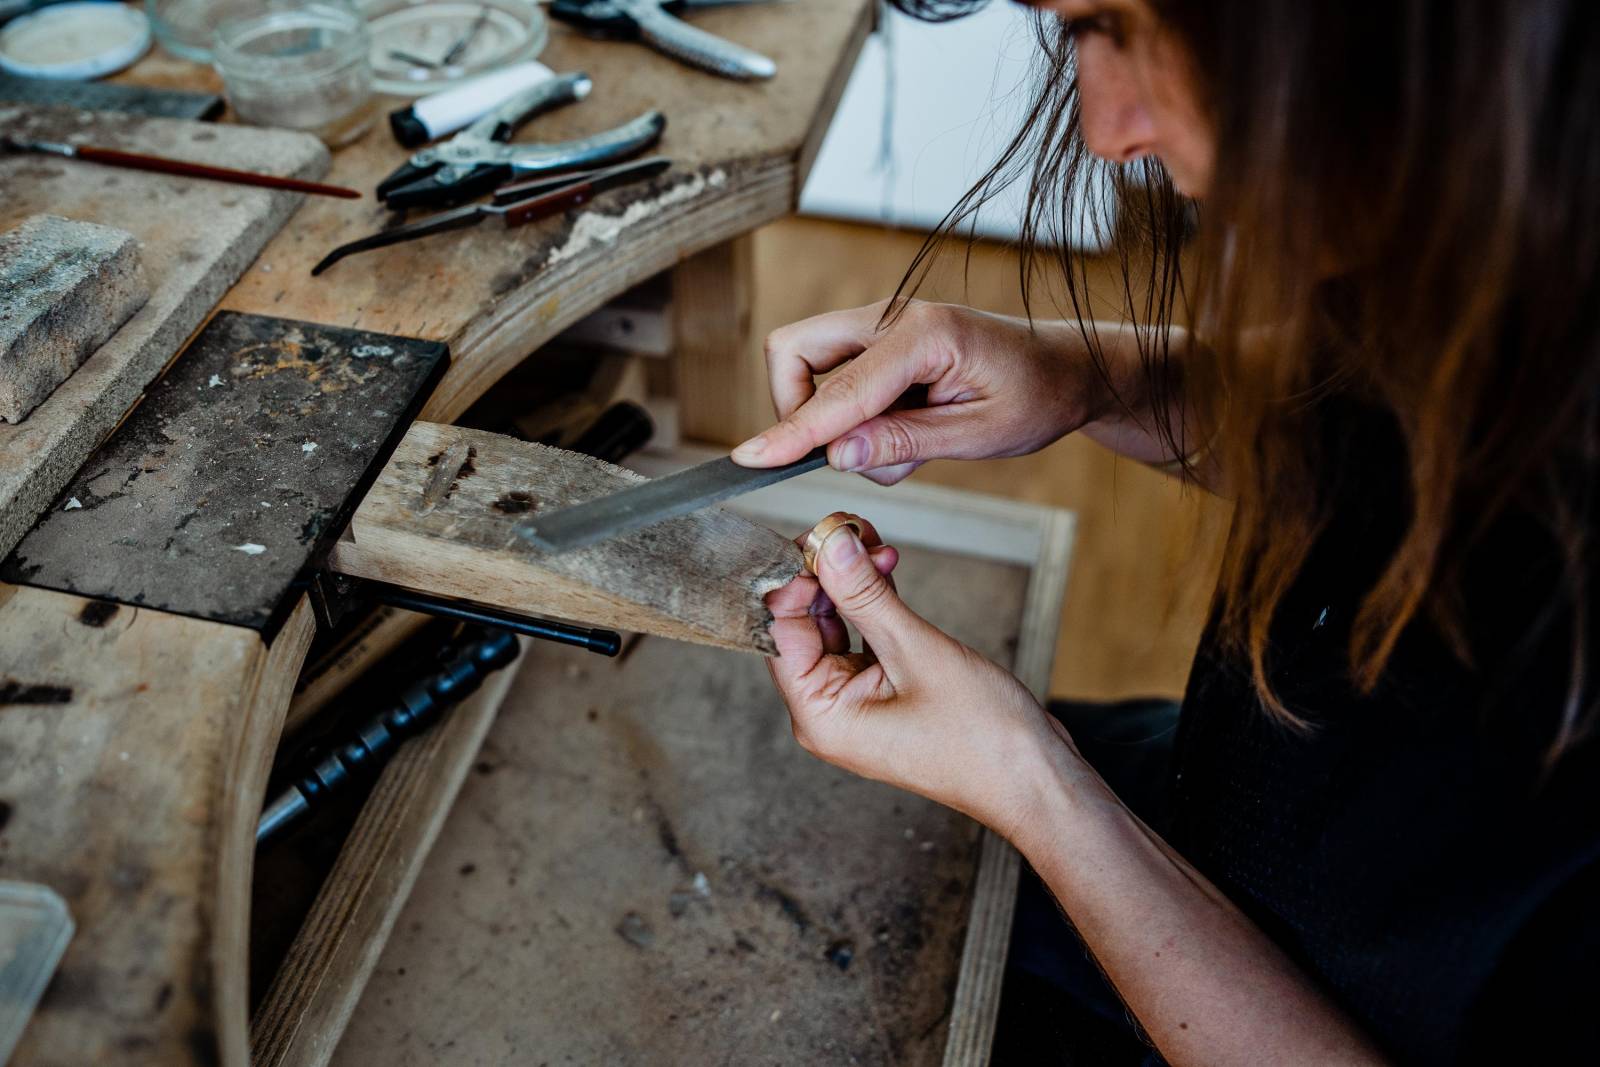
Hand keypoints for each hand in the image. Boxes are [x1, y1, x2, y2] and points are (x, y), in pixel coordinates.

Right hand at [732, 300, 1107, 484]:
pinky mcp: (881, 343)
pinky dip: (853, 416)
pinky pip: (837, 378)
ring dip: (835, 420)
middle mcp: (893, 317)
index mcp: (924, 334)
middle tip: (848, 454)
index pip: (838, 391)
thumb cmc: (1036, 397)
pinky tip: (909, 430)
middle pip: (795, 350)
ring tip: (907, 445)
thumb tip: (836, 456)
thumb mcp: (982, 434)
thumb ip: (906, 443)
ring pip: (809, 366)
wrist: (1066, 369)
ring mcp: (883, 326)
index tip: (749, 460)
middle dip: (796, 409)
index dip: (791, 431)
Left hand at [765, 517, 1065, 837]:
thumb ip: (866, 595)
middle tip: (851, 528)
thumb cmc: (982, 739)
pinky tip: (886, 567)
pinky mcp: (884, 694)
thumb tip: (831, 545)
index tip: (821, 535)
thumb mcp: (917, 651)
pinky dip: (874, 603)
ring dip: (853, 583)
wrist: (1035, 779)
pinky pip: (864, 639)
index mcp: (819, 715)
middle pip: (806, 626)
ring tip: (874, 540)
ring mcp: (857, 704)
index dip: (796, 578)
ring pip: (836, 626)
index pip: (782, 631)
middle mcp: (829, 712)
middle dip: (827, 574)